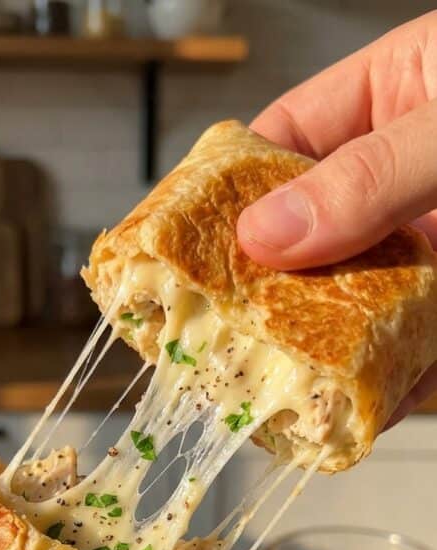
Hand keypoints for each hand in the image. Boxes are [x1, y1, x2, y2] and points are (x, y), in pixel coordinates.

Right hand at [236, 11, 436, 420]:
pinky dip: (397, 381)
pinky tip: (371, 405)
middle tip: (224, 332)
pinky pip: (420, 349)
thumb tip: (270, 232)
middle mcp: (413, 176)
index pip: (285, 141)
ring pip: (361, 301)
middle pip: (313, 235)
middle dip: (270, 287)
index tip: (186, 245)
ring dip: (326, 344)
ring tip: (283, 383)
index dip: (229, 193)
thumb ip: (376, 174)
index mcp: (400, 95)